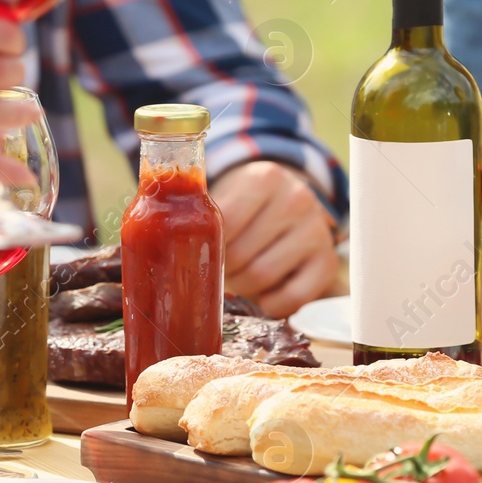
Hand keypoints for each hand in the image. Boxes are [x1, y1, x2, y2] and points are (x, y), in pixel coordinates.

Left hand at [211, 161, 338, 317]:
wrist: (289, 202)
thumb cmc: (247, 206)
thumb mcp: (227, 195)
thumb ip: (198, 214)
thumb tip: (154, 246)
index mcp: (266, 178)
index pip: (225, 221)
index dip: (205, 244)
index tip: (199, 249)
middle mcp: (297, 200)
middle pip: (241, 253)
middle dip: (223, 268)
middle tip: (218, 268)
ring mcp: (317, 232)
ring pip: (262, 276)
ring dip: (242, 286)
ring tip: (237, 278)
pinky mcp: (327, 263)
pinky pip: (292, 298)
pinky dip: (271, 304)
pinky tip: (263, 295)